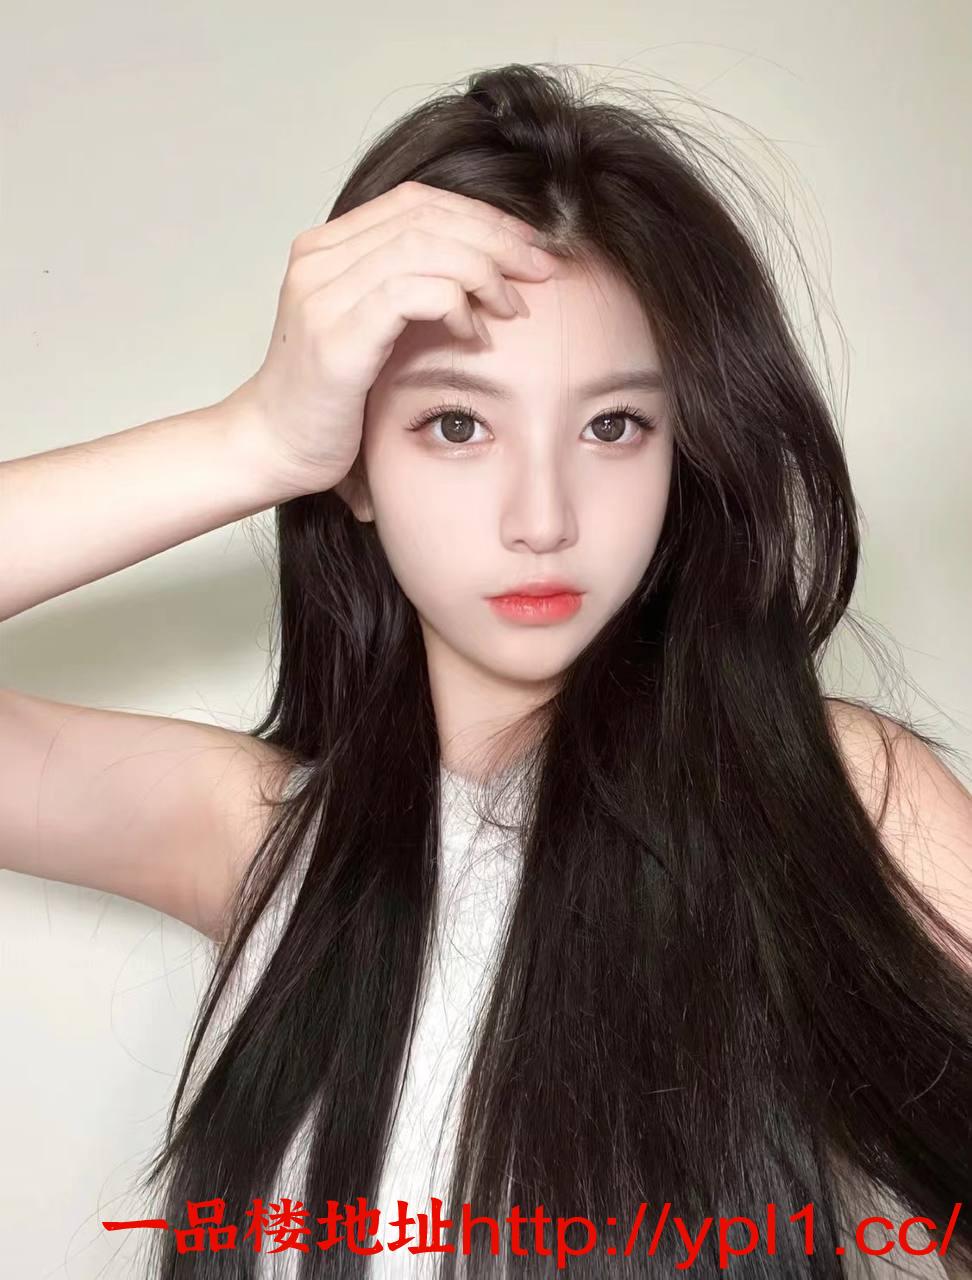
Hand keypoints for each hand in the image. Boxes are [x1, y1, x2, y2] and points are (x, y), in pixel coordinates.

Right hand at [223, 180, 556, 498]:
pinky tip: (475, 332)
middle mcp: (319, 259)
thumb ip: (406, 296)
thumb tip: (481, 281)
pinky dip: (454, 304)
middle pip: (426, 216)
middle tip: (542, 269)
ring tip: (513, 305)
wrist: (271, 449)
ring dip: (483, 270)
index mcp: (326, 249)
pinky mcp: (334, 337)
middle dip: (496, 237)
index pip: (416, 202)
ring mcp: (322, 295)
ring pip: (424, 246)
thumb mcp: (369, 333)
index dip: (480, 216)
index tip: (527, 247)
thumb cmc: (326, 402)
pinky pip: (408, 293)